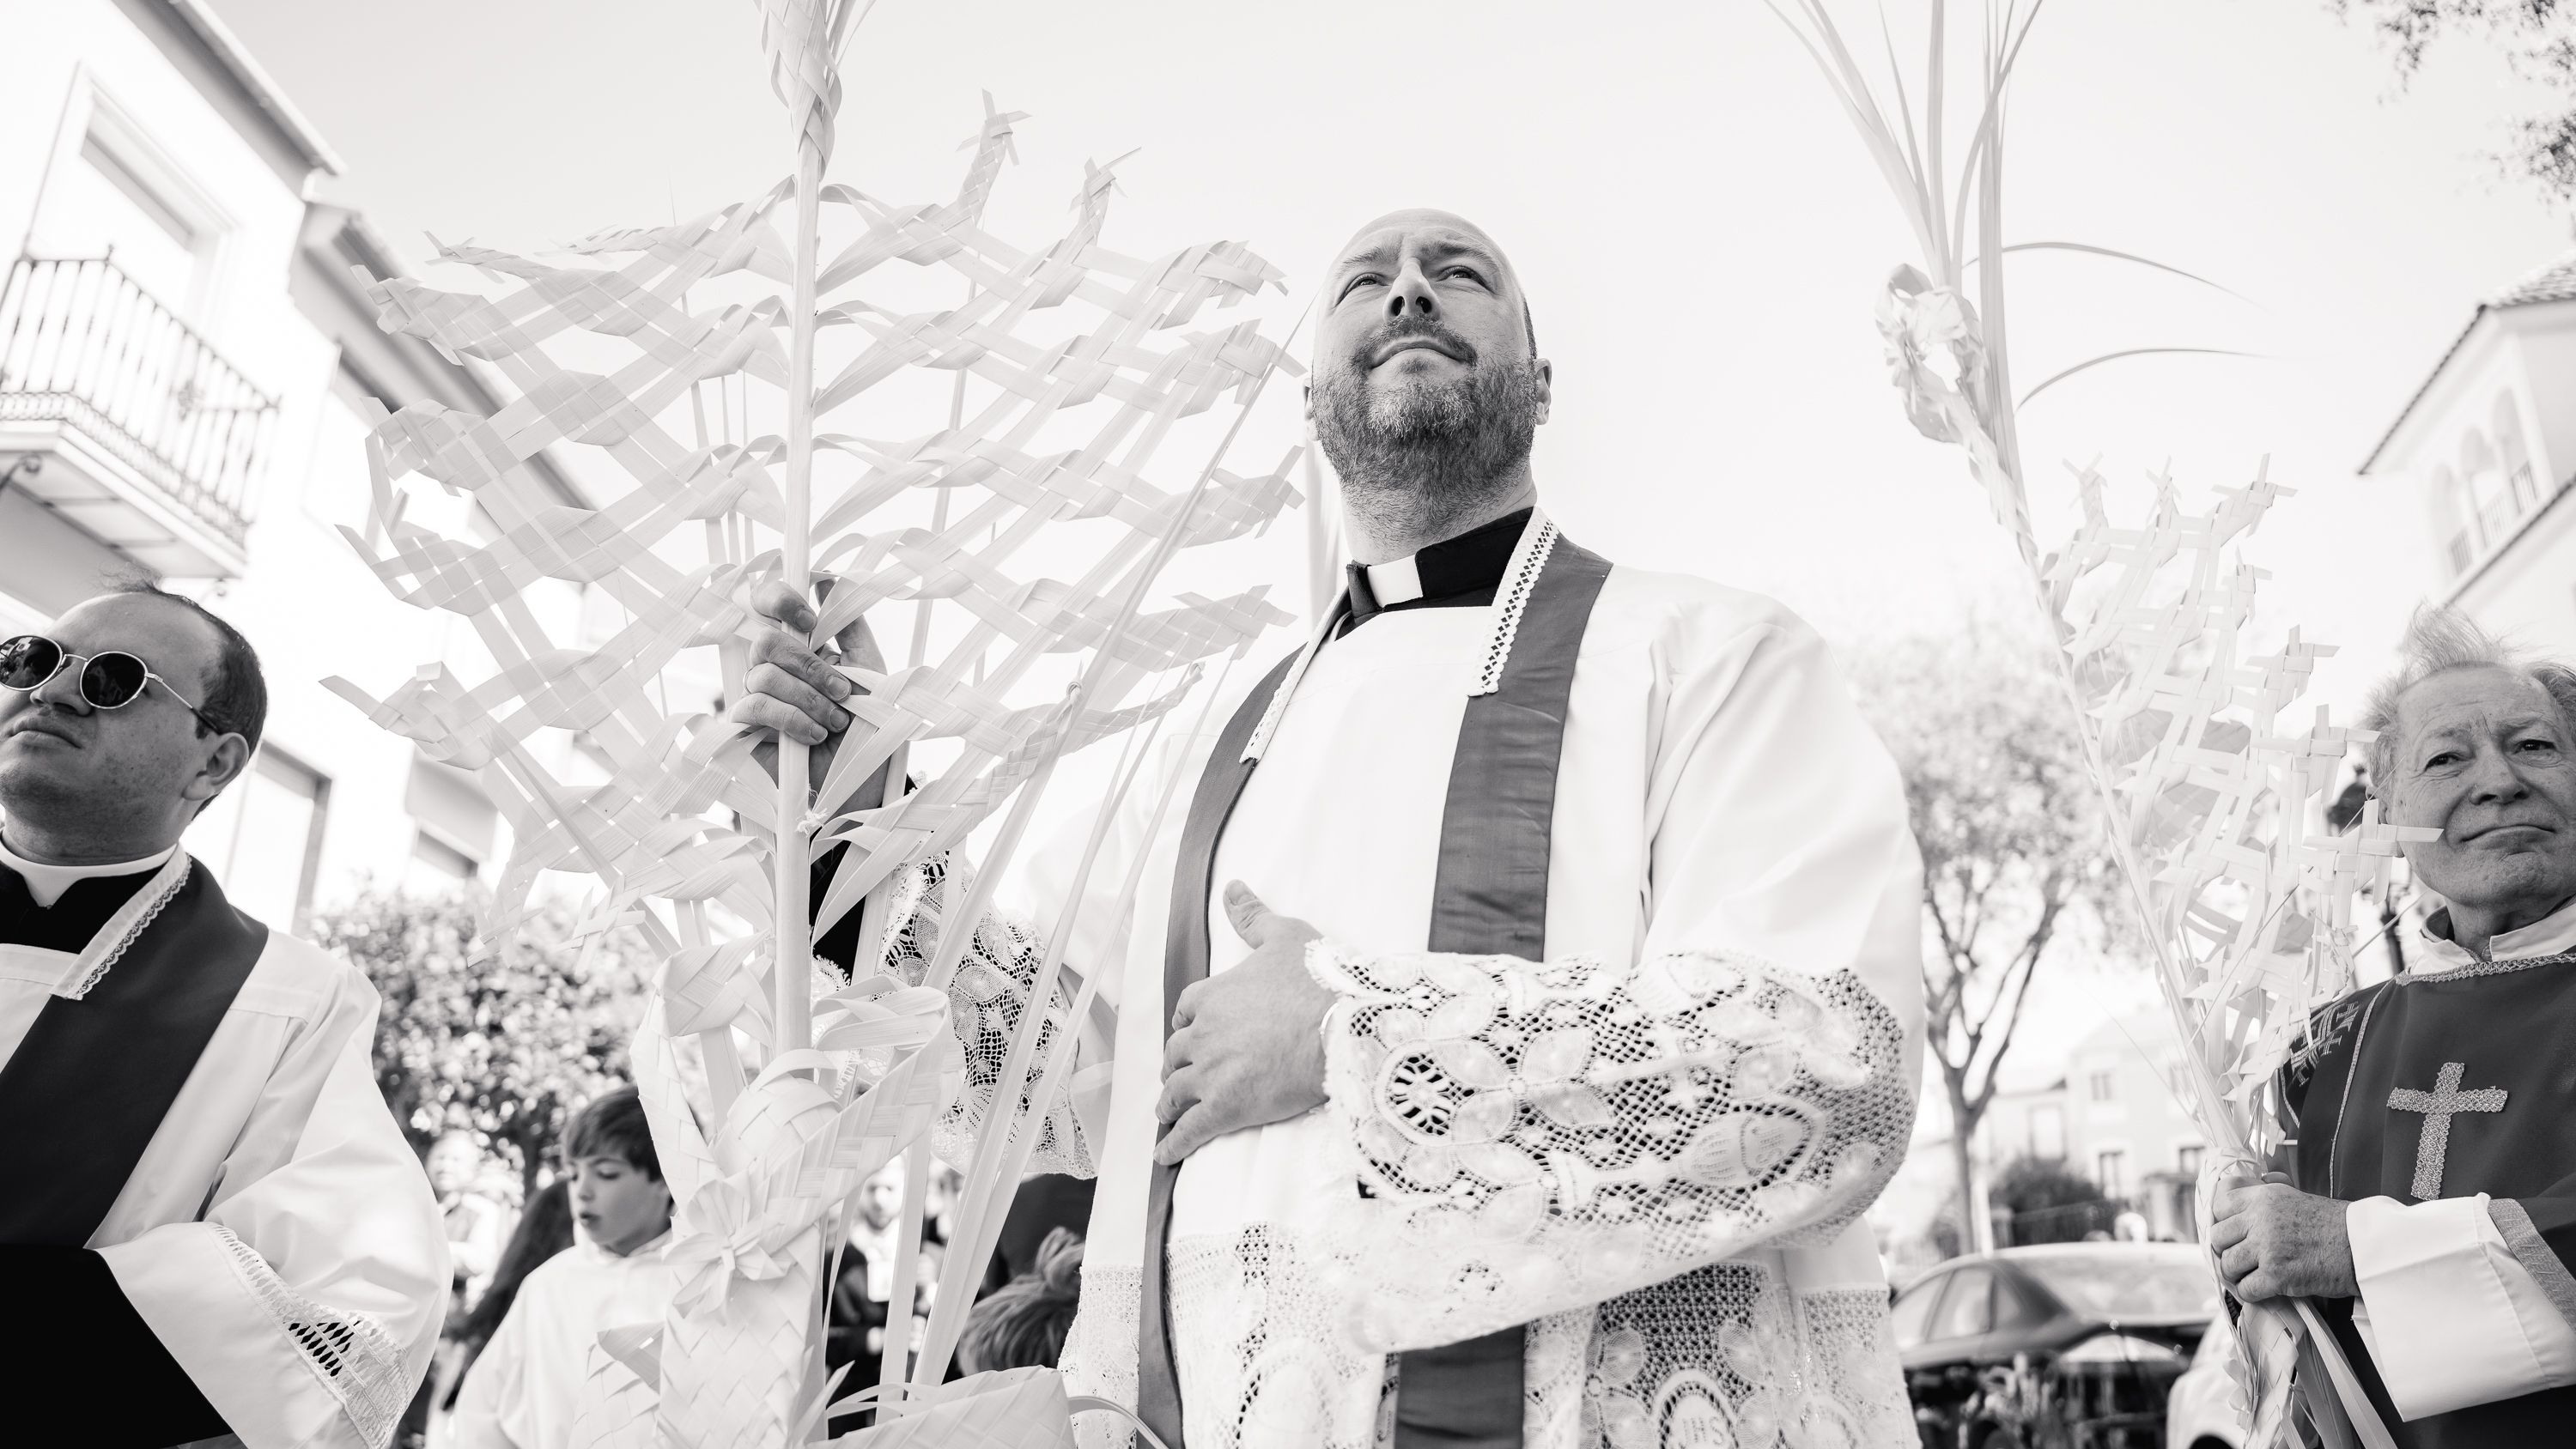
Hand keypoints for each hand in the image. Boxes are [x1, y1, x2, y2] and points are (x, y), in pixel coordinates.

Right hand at [729, 577, 884, 786]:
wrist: (866, 781)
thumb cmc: (872, 727)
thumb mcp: (872, 671)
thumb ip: (851, 627)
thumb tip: (828, 581)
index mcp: (803, 647)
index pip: (767, 604)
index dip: (778, 598)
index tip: (810, 620)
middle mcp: (775, 667)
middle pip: (765, 640)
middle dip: (809, 665)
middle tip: (842, 691)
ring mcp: (759, 697)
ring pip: (763, 674)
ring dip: (808, 698)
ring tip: (836, 721)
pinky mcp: (747, 729)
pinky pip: (755, 706)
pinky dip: (791, 718)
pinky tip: (814, 735)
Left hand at [1153, 883, 1333, 1165]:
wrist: (1344, 1028)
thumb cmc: (1319, 982)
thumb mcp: (1285, 936)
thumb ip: (1253, 916)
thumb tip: (1232, 887)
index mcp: (1214, 995)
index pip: (1185, 1010)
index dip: (1186, 1023)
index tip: (1189, 1031)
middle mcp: (1204, 1034)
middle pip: (1176, 1053)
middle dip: (1176, 1066)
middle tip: (1179, 1077)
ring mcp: (1212, 1073)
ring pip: (1175, 1092)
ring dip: (1169, 1105)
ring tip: (1167, 1117)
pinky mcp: (1226, 1108)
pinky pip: (1189, 1130)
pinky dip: (1173, 1145)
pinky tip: (1165, 1155)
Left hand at [2208, 1171, 2356, 1301]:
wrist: (2363, 1246)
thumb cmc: (2333, 1224)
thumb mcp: (2294, 1196)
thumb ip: (2263, 1194)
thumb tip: (2234, 1187)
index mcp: (2263, 1197)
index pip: (2219, 1205)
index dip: (2223, 1222)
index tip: (2232, 1232)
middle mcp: (2260, 1219)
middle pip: (2218, 1237)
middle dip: (2227, 1249)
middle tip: (2242, 1257)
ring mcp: (2267, 1248)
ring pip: (2228, 1264)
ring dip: (2238, 1273)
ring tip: (2253, 1273)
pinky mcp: (2276, 1275)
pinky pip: (2245, 1288)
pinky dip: (2251, 1292)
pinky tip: (2263, 1288)